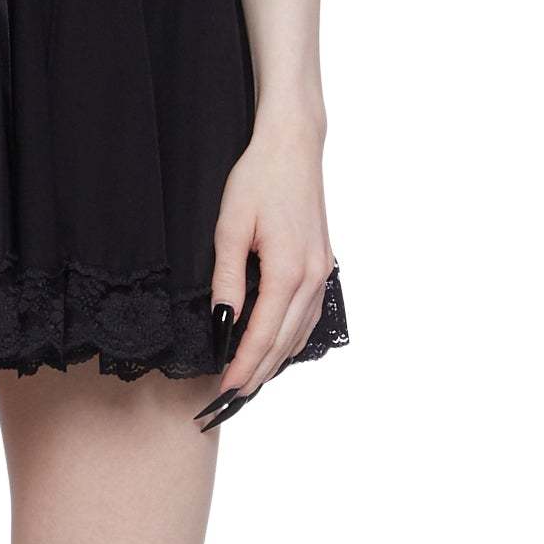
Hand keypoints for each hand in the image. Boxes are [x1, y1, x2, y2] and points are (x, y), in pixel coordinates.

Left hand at [198, 119, 335, 426]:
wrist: (293, 145)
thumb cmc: (257, 178)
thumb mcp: (230, 225)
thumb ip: (226, 278)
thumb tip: (221, 321)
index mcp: (287, 270)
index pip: (263, 334)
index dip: (244, 366)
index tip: (224, 389)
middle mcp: (311, 277)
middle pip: (285, 342)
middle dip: (259, 373)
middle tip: (232, 398)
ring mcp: (321, 271)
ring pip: (300, 332)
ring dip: (276, 359)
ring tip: (251, 380)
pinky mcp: (322, 263)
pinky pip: (309, 314)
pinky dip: (292, 336)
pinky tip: (277, 344)